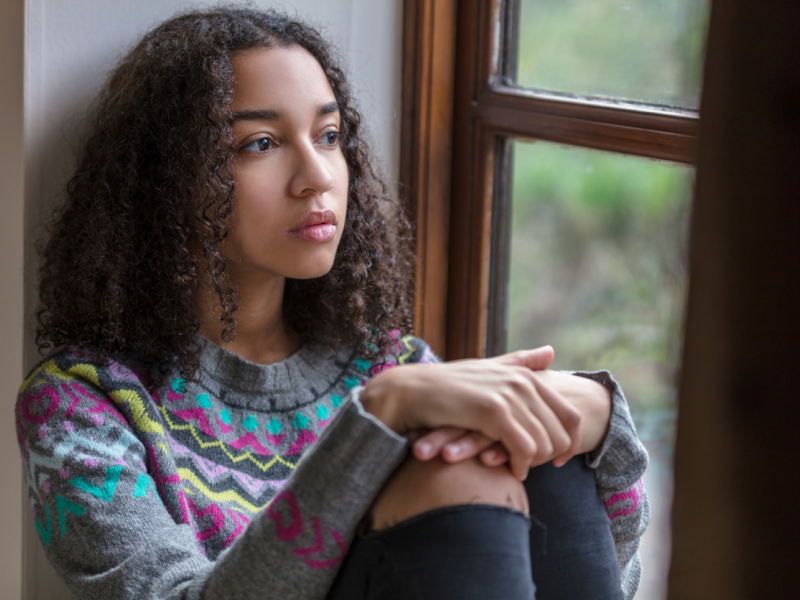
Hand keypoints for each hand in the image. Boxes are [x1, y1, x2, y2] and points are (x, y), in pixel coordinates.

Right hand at [411, 370, 612, 467]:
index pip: (570, 415)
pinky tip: (510, 470)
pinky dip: (520, 465)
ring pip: (544, 443)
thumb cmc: (449, 385)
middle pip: (561, 433)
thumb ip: (520, 362)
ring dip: (534, 463)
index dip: (570, 442)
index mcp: (526, 376)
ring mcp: (509, 395)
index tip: (559, 460)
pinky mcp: (494, 412)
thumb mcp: (489, 369)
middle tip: (534, 468)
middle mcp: (523, 382)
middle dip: (552, 457)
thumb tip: (551, 351)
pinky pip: (524, 448)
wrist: (413, 391)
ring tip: (518, 469)